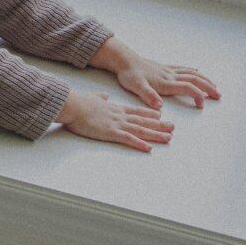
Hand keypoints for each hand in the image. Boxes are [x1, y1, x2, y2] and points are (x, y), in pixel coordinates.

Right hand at [57, 88, 174, 152]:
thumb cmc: (79, 102)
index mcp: (115, 109)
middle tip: (172, 127)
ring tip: (168, 138)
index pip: (136, 112)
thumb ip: (100, 97)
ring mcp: (116, 124)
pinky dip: (139, 144)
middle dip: (159, 125)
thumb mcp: (93, 97)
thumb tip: (104, 96)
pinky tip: (149, 148)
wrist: (73, 105)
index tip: (160, 116)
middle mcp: (120, 116)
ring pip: (140, 130)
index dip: (149, 114)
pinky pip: (128, 139)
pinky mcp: (111, 133)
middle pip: (143, 121)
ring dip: (155, 135)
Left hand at [114, 56, 221, 111]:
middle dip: (208, 87)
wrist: (124, 60)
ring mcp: (168, 70)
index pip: (187, 87)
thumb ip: (148, 96)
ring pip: (191, 73)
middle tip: (219, 95)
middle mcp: (170, 75)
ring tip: (214, 86)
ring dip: (204, 79)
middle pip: (194, 79)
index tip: (201, 105)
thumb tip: (160, 106)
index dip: (197, 95)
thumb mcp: (136, 87)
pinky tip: (197, 71)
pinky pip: (183, 68)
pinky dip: (193, 71)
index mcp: (166, 82)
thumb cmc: (129, 74)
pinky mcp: (164, 68)